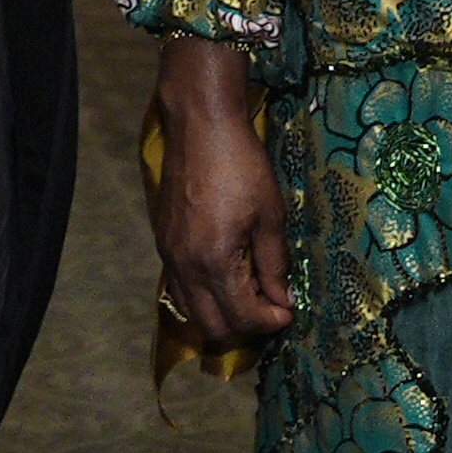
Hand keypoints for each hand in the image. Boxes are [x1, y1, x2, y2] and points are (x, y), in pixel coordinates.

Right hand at [150, 35, 294, 342]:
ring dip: (220, 312)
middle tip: (269, 307)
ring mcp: (168, 254)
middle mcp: (184, 265)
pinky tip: (225, 271)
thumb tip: (282, 300)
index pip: (242, 316)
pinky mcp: (162, 240)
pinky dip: (202, 293)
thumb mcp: (270, 215)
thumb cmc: (242, 165)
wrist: (200, 125)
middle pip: (210, 326)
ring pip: (190, 309)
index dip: (270, 322)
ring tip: (248, 293)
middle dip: (244, 326)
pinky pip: (179, 285)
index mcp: (214, 261)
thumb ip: (274, 265)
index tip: (289, 311)